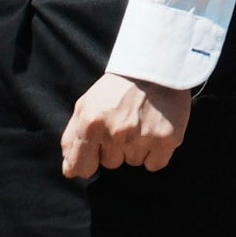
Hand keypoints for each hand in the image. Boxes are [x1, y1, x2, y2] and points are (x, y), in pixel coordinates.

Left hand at [60, 70, 193, 178]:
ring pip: (133, 162)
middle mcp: (116, 133)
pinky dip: (155, 153)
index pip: (81, 167)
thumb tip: (69, 170)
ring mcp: (142, 138)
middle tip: (123, 124)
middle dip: (114, 148)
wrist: (155, 66)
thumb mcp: (85, 105)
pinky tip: (154, 132)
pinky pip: (154, 164)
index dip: (87, 163)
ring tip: (140, 123)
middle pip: (110, 164)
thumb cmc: (117, 87)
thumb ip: (72, 138)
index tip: (94, 154)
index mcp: (91, 124)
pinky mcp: (166, 140)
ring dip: (136, 148)